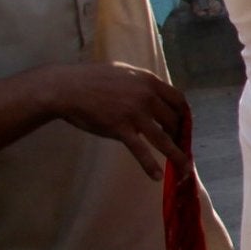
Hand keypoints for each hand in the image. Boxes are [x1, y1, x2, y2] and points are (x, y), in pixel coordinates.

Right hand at [47, 61, 189, 179]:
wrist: (65, 88)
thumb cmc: (91, 80)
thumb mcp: (123, 73)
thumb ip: (141, 85)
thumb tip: (154, 97)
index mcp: (148, 81)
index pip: (178, 99)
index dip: (184, 115)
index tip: (185, 125)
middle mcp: (146, 96)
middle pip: (173, 121)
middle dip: (179, 136)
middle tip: (179, 147)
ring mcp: (134, 113)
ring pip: (163, 139)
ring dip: (176, 156)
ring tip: (184, 169)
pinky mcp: (120, 128)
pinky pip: (140, 150)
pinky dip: (150, 165)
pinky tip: (157, 176)